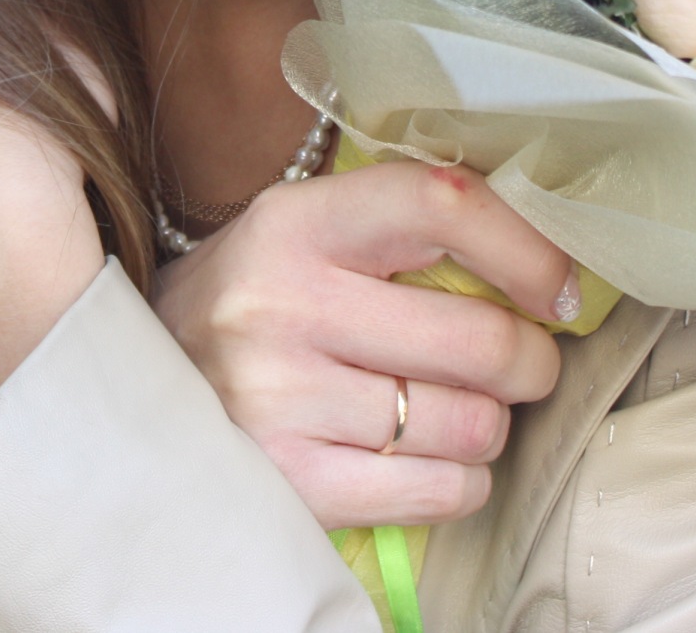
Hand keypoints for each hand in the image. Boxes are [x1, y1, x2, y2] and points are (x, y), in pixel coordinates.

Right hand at [151, 161, 569, 528]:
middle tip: (522, 363)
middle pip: (479, 340)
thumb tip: (545, 263)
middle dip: (529, 361)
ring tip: (457, 410)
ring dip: (489, 425)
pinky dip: (460, 481)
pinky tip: (434, 460)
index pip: (441, 206)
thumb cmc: (256, 302)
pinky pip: (437, 490)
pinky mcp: (289, 482)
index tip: (558, 287)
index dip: (526, 247)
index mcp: (294, 224)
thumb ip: (402, 229)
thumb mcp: (303, 233)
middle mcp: (282, 305)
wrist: (137, 385)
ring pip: (469, 424)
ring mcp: (282, 399)